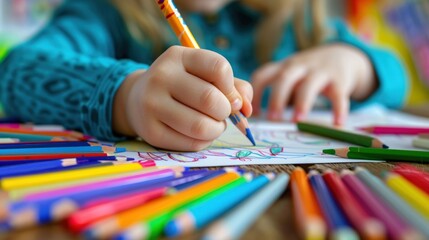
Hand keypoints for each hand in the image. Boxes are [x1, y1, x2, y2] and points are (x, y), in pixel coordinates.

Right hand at [113, 46, 252, 150]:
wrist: (138, 100)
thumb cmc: (183, 86)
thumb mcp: (204, 75)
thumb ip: (233, 87)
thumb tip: (247, 110)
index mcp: (178, 56)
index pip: (219, 68)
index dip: (232, 88)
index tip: (230, 97)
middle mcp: (161, 76)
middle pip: (211, 99)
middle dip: (225, 112)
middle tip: (221, 114)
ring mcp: (152, 104)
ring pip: (201, 126)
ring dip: (216, 130)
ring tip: (212, 125)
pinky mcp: (150, 131)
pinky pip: (191, 144)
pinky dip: (203, 142)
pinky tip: (197, 134)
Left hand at [251, 44, 376, 124]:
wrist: (341, 55)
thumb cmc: (307, 73)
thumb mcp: (290, 75)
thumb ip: (277, 91)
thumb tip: (261, 121)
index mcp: (283, 68)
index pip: (263, 75)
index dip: (255, 94)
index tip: (254, 114)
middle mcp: (299, 67)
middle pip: (284, 78)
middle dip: (276, 98)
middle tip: (272, 118)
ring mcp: (320, 71)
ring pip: (309, 85)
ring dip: (302, 103)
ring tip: (297, 121)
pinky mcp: (339, 80)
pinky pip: (338, 95)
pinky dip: (338, 110)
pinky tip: (336, 124)